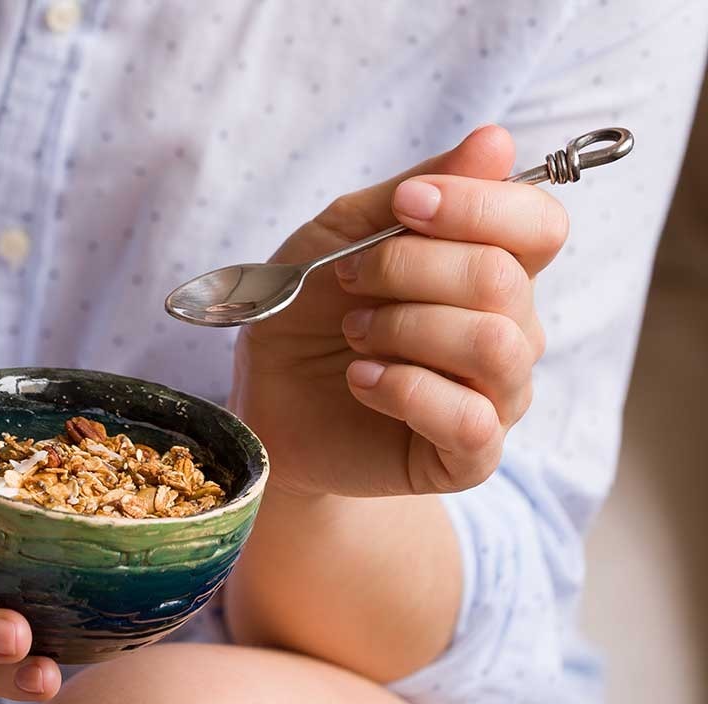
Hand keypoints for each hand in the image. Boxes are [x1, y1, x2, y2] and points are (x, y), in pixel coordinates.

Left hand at [231, 125, 565, 497]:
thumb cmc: (307, 312)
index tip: (406, 207)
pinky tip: (360, 379)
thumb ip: (416, 191)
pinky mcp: (469, 455)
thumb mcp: (342, 234)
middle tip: (349, 282)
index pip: (539, 224)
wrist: (270, 399)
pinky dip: (402, 388)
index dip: (478, 206)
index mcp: (489, 267)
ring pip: (493, 344)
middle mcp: (509, 329)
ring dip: (405, 328)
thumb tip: (498, 142)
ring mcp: (496, 395)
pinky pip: (471, 419)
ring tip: (355, 334)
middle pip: (503, 280)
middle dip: (408, 270)